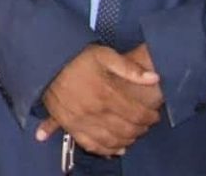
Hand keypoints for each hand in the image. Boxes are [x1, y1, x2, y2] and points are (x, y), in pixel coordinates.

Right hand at [36, 43, 160, 155]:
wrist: (50, 63)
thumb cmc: (80, 57)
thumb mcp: (106, 55)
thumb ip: (130, 68)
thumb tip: (154, 78)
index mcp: (106, 93)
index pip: (135, 113)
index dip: (149, 116)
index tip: (155, 114)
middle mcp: (94, 112)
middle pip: (124, 129)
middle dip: (140, 129)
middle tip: (147, 125)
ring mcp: (81, 122)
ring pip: (109, 141)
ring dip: (126, 141)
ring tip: (135, 135)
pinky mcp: (70, 127)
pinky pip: (90, 145)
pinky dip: (105, 150)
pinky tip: (115, 149)